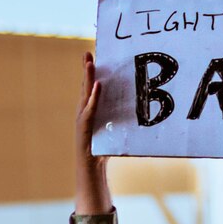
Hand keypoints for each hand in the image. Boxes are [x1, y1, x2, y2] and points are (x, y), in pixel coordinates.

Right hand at [75, 52, 110, 215]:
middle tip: (88, 52)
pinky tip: (98, 85)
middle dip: (86, 69)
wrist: (92, 171)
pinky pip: (90, 109)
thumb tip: (141, 108)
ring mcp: (81, 119)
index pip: (90, 87)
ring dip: (88, 78)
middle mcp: (82, 112)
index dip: (91, 71)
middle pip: (84, 86)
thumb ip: (120, 118)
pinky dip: (93, 97)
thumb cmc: (103, 151)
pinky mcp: (84, 127)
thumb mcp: (114, 130)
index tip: (95, 54)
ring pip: (84, 94)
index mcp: (89, 110)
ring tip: (91, 63)